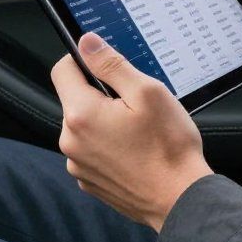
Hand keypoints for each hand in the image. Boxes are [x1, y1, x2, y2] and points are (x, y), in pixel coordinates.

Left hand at [51, 33, 212, 231]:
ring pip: (86, 124)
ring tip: (141, 128)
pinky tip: (137, 148)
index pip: (63, 69)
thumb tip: (87, 43)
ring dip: (107, 119)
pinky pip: (93, 148)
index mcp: (81, 115)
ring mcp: (78, 165)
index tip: (109, 63)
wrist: (179, 198)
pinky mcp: (89, 180)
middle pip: (76, 98)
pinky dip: (110, 142)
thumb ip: (112, 65)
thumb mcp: (147, 91)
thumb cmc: (168, 146)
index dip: (85, 58)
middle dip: (103, 92)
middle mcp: (70, 142)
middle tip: (137, 101)